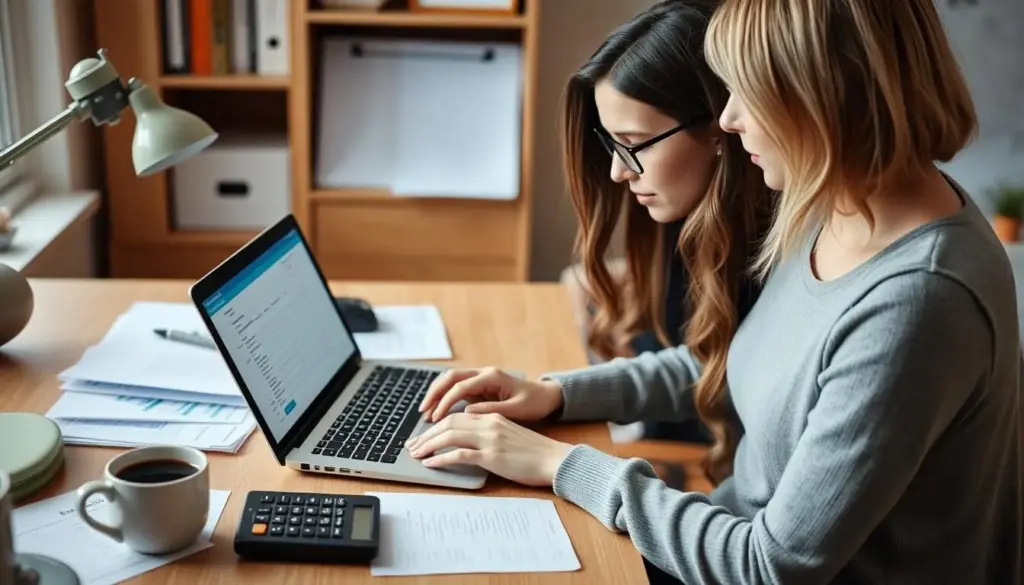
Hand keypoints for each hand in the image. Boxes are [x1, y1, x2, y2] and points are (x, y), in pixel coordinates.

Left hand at [406, 412, 572, 486]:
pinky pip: (459, 455)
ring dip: (429, 445)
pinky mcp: (492, 456)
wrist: (555, 460)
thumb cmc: (535, 452)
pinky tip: (431, 464)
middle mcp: (489, 423)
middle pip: (448, 422)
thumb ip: (489, 433)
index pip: (456, 415)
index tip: (423, 436)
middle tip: (411, 446)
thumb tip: (467, 443)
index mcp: (492, 416)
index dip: (436, 425)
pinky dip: (442, 458)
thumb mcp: (510, 434)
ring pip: (450, 435)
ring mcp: (490, 439)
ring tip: (416, 454)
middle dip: (426, 434)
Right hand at [418, 367, 563, 422]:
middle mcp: (483, 373)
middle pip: (450, 378)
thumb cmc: (534, 403)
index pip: (460, 386)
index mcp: (492, 377)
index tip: (436, 418)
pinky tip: (438, 412)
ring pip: (451, 381)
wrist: (546, 396)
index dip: (445, 402)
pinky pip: (457, 389)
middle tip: (423, 411)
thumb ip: (491, 410)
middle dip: (434, 394)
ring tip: (426, 413)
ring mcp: (480, 378)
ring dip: (437, 395)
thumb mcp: (516, 410)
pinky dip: (445, 398)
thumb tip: (466, 412)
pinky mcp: (480, 386)